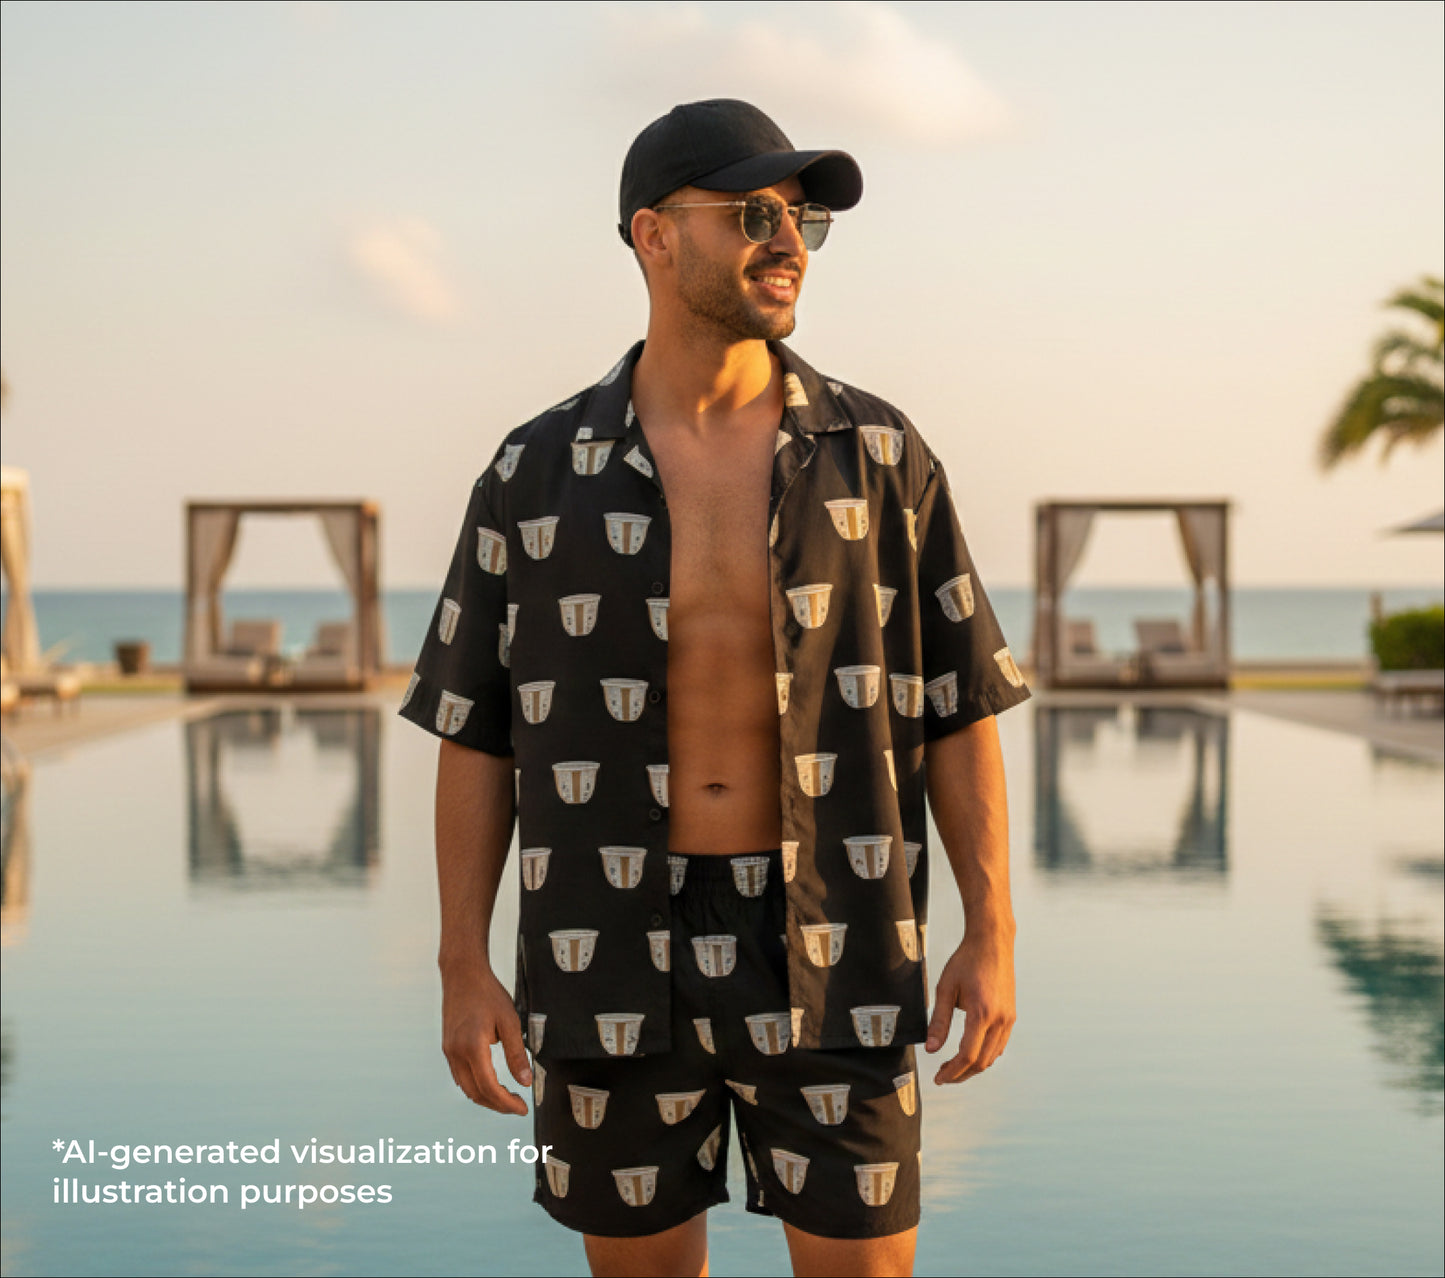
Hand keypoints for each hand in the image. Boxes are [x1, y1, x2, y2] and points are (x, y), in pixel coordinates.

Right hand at [441, 965, 532, 1114]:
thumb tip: (525, 1082)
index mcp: (472, 1047)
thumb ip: (517, 1054)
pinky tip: (490, 1083)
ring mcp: (449, 1051)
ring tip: (507, 1097)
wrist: (463, 974)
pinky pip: (460, 1076)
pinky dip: (475, 1086)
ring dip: (486, 1097)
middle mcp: (456, 1053)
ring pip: (466, 1088)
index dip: (506, 1103)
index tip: (522, 1109)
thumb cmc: (488, 994)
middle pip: (476, 1093)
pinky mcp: (448, 1047)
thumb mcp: (510, 1021)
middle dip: (497, 1105)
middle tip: (517, 1106)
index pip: (489, 1088)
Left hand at [924, 930, 1015, 1083]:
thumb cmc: (967, 960)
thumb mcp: (945, 988)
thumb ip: (938, 1020)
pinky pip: (1000, 1045)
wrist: (992, 942)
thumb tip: (931, 1048)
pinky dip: (985, 1055)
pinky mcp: (1011, 1015)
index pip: (968, 1055)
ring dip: (973, 1067)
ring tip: (953, 1067)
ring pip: (993, 1056)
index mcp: (982, 1013)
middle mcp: (1000, 1019)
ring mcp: (1009, 1019)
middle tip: (943, 1076)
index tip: (938, 1078)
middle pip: (982, 1062)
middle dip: (961, 1074)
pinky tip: (971, 1052)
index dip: (952, 1072)